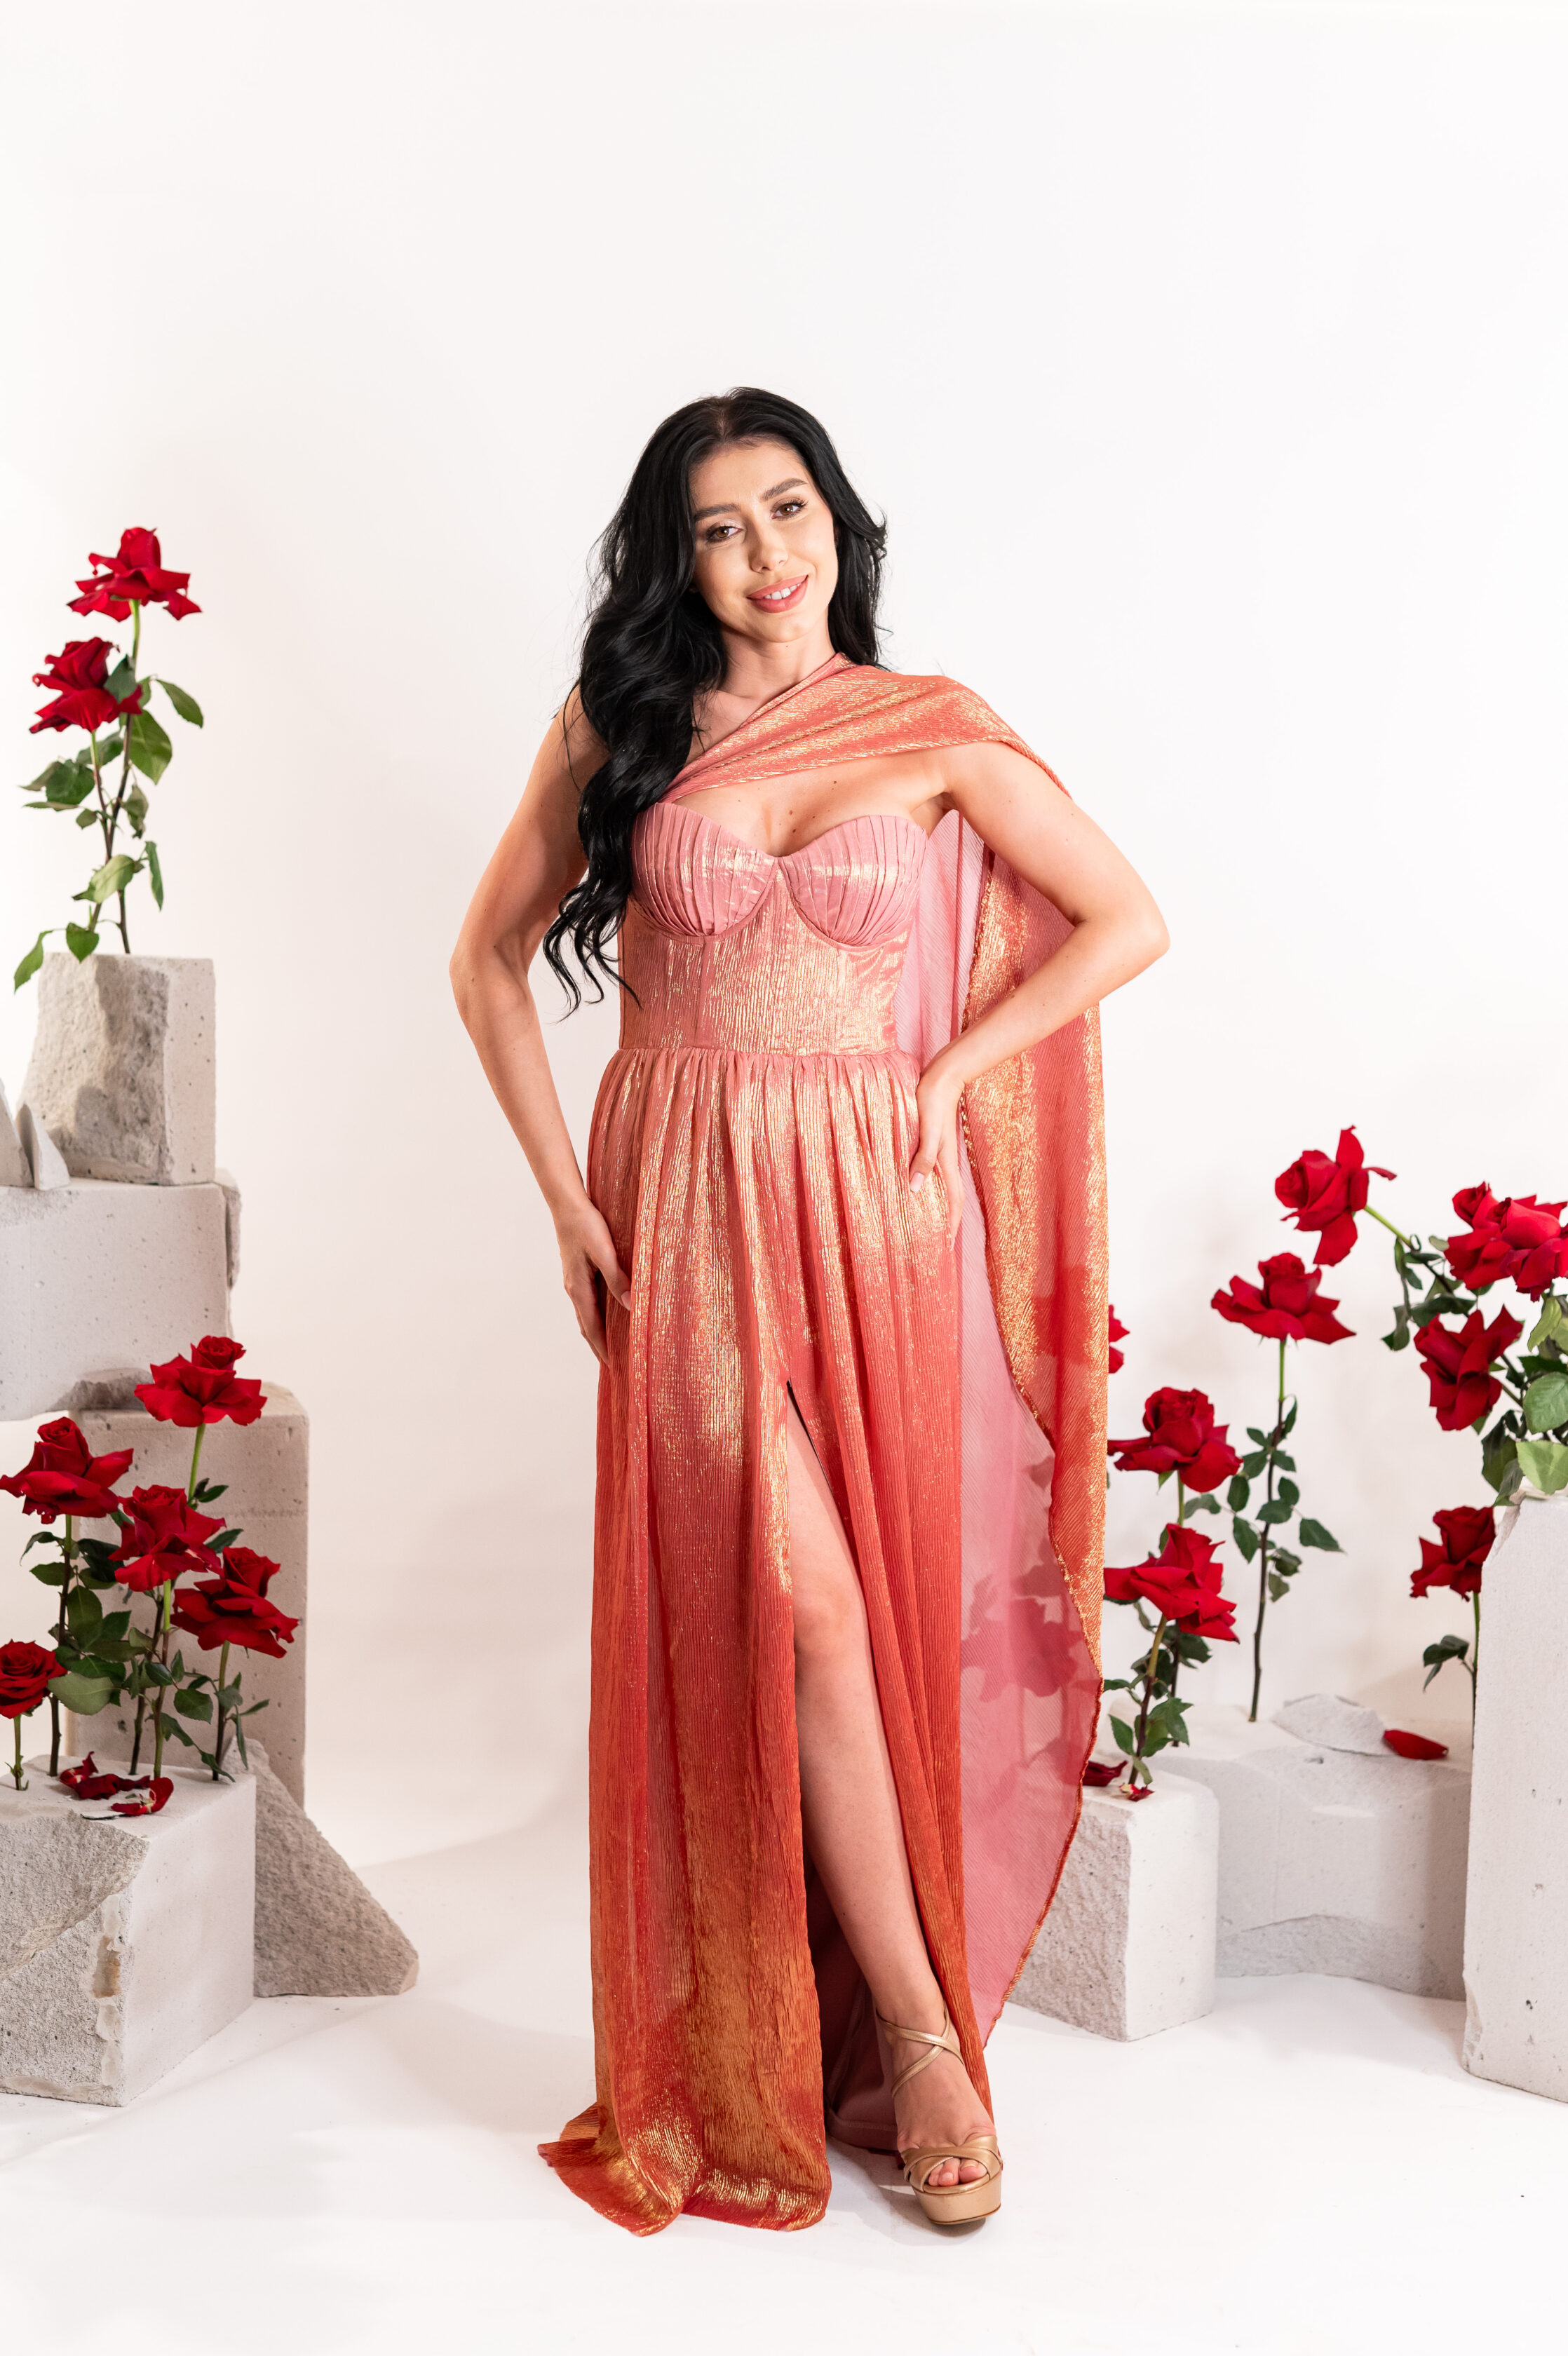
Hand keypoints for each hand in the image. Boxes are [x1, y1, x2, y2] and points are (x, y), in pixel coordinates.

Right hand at [556, 1197, 632, 1364]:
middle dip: (598, 1345)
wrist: (567, 1204)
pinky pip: (587, 1301)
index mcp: (578, 1288)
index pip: (591, 1328)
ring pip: (586, 1314)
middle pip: (586, 1325)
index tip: (612, 1366)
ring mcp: (573, 1280)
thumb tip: (631, 1305)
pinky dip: (595, 1315)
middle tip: (613, 1364)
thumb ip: (618, 1279)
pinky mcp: (577, 1271)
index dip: (602, 1347)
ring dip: (596, 1331)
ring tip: (610, 1345)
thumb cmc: (586, 1225)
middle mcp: (573, 1288)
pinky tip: (607, 1313)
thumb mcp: (604, 1252)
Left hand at [910, 1059, 963, 1241]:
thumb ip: (922, 1159)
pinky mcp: (931, 1143)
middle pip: (948, 1199)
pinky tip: (913, 1187)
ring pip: (939, 1187)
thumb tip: (914, 1190)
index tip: (945, 1246)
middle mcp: (944, 1162)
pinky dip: (925, 1185)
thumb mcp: (928, 1132)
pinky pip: (930, 1172)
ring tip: (923, 1222)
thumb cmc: (933, 1103)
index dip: (951, 1225)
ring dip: (934, 1205)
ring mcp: (939, 1153)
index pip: (953, 1202)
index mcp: (946, 1163)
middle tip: (933, 1242)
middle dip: (944, 1221)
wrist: (942, 1077)